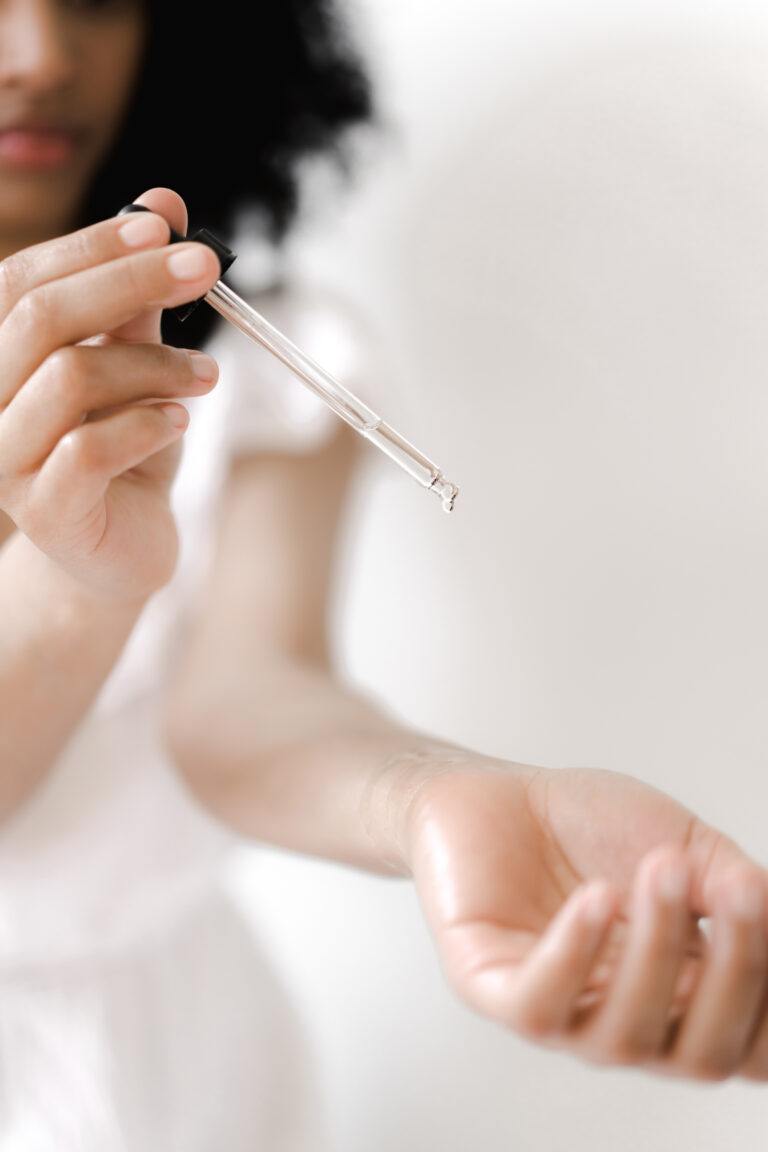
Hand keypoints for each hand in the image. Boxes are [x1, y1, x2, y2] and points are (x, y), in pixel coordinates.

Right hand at [0, 187, 219, 601]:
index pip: (22, 279)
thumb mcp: (137, 367)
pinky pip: (88, 450)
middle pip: (40, 316)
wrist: (123, 550)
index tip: (166, 225)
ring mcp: (5, 459)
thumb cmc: (125, 453)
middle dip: (131, 281)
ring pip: (70, 377)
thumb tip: (166, 205)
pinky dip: (147, 424)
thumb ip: (141, 298)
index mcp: (0, 357)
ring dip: (155, 364)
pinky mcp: (43, 512)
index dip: (92, 244)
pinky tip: (180, 421)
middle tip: (206, 270)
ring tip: (209, 377)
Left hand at [405, 760, 767, 1080]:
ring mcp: (562, 1012)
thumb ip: (734, 887)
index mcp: (682, 997)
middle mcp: (628, 1019)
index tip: (765, 910)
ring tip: (660, 869)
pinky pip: (541, 1006)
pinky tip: (597, 899)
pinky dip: (575, 956)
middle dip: (735, 974)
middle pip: (702, 1054)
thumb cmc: (591, 825)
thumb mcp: (685, 844)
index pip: (749, 1048)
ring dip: (656, 951)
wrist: (500, 791)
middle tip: (737, 890)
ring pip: (626, 1035)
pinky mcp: (493, 989)